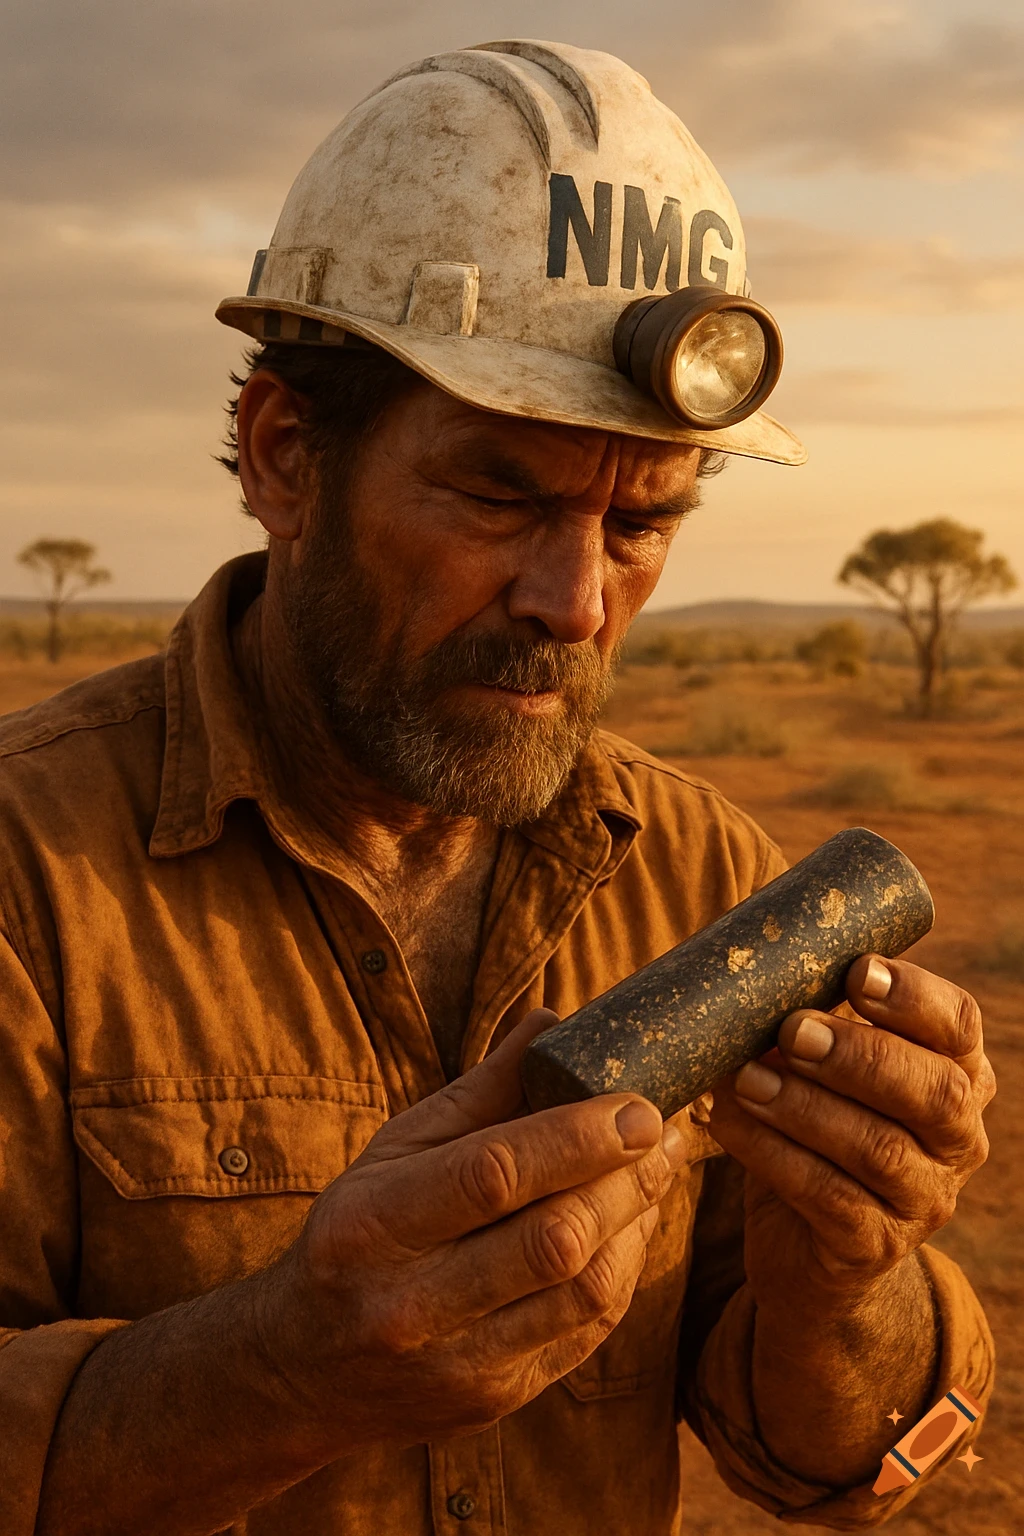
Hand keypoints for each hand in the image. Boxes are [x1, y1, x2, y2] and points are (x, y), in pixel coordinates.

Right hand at [261, 1011, 684, 1451]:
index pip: (493, 1174)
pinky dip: (622, 1271)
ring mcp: (456, 1364)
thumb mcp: (394, 1152)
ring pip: (583, 1293)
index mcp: (374, 1225)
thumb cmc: (358, 1233)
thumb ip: (478, 1093)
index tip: (636, 1104)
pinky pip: (586, 1333)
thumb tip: (549, 1021)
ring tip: (656, 1169)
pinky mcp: (494, 1401)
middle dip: (624, 1178)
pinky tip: (631, 1225)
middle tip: (661, 1130)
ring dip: (636, 1222)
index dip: (577, 1137)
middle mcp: (410, 1305)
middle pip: (552, 1239)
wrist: (304, 1370)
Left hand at [708, 955, 995, 1303]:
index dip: (915, 997)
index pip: (959, 1026)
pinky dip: (773, 1154)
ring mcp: (923, 1199)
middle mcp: (957, 1138)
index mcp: (956, 1074)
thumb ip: (808, 1017)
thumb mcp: (821, 1069)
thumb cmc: (811, 1128)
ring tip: (746, 1077)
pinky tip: (729, 1122)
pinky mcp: (874, 1246)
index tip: (857, 971)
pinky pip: (829, 1197)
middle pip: (934, 1091)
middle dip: (861, 1055)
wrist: (803, 1243)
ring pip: (878, 1148)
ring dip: (806, 1106)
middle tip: (794, 1030)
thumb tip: (745, 963)